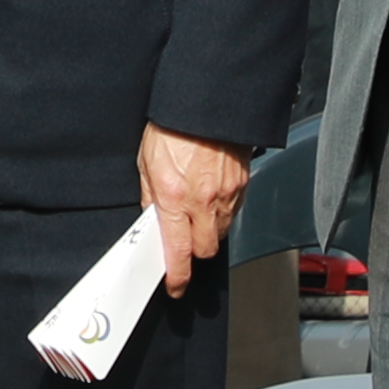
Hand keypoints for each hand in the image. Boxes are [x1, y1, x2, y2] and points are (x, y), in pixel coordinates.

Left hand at [142, 124, 247, 293]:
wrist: (206, 102)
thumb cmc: (173, 126)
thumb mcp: (147, 161)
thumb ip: (150, 196)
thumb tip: (152, 218)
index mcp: (173, 197)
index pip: (177, 252)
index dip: (177, 276)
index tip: (175, 285)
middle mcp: (202, 201)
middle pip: (204, 250)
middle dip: (194, 251)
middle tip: (184, 240)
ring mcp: (226, 194)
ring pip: (221, 233)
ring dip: (208, 231)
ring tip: (196, 212)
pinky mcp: (242, 185)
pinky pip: (234, 212)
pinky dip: (223, 212)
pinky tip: (211, 196)